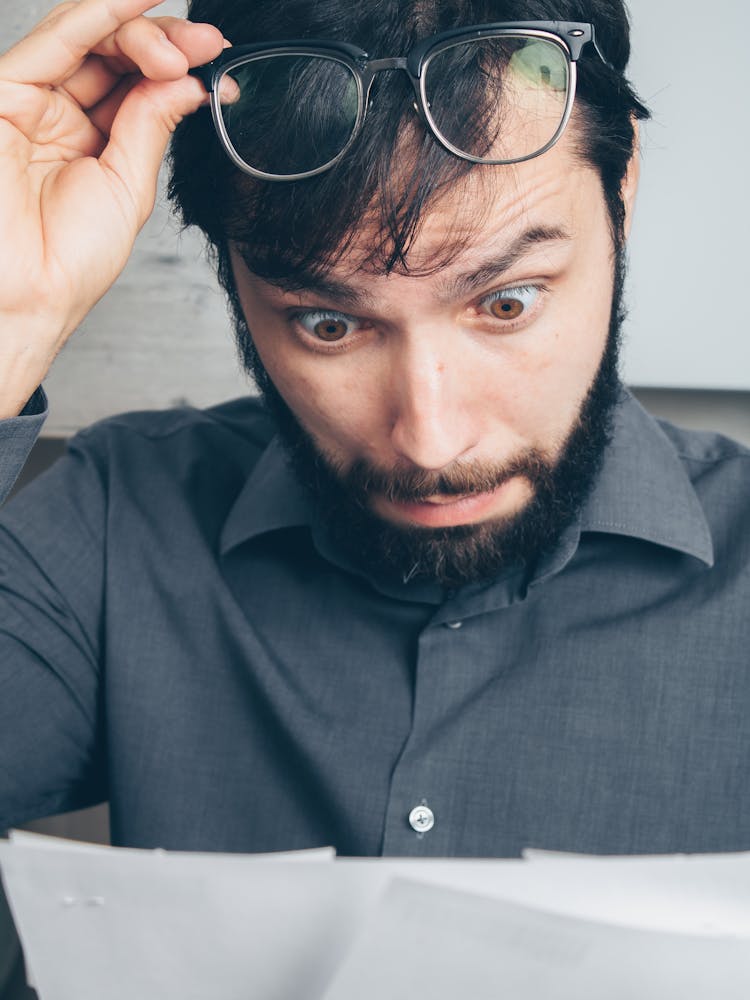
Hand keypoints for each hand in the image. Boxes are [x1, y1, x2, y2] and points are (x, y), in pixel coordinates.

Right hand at [0, 0, 225, 416]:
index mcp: (92, 141)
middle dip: (170, 44)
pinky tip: (138, 1)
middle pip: (118, 53)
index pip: (138, 84)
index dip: (180, 69)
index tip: (220, 69)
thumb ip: (151, 128)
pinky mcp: (6, 92)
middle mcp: (61, 114)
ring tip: (185, 47)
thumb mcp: (128, 188)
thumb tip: (188, 83)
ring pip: (91, 38)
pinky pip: (58, 40)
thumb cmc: (68, 261)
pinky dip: (101, 14)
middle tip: (208, 50)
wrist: (29, 295)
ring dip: (144, 32)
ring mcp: (33, 100)